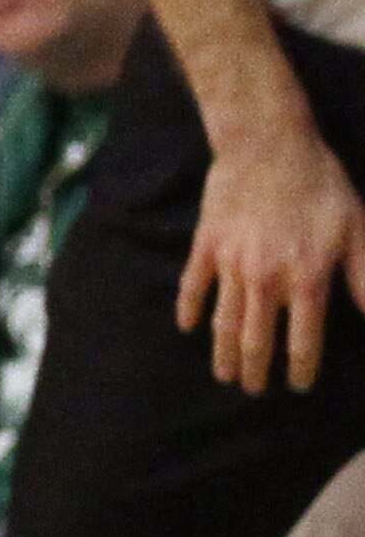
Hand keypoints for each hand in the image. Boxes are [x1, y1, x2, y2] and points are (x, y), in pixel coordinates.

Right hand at [177, 107, 364, 393]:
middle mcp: (265, 281)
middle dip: (256, 372)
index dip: (301, 368)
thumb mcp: (358, 228)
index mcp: (306, 280)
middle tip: (255, 390)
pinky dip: (189, 310)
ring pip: (224, 323)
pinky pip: (194, 287)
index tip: (299, 385)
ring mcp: (231, 266)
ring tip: (225, 376)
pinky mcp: (207, 248)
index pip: (303, 340)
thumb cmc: (321, 186)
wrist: (268, 145)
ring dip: (224, 355)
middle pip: (256, 341)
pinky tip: (188, 327)